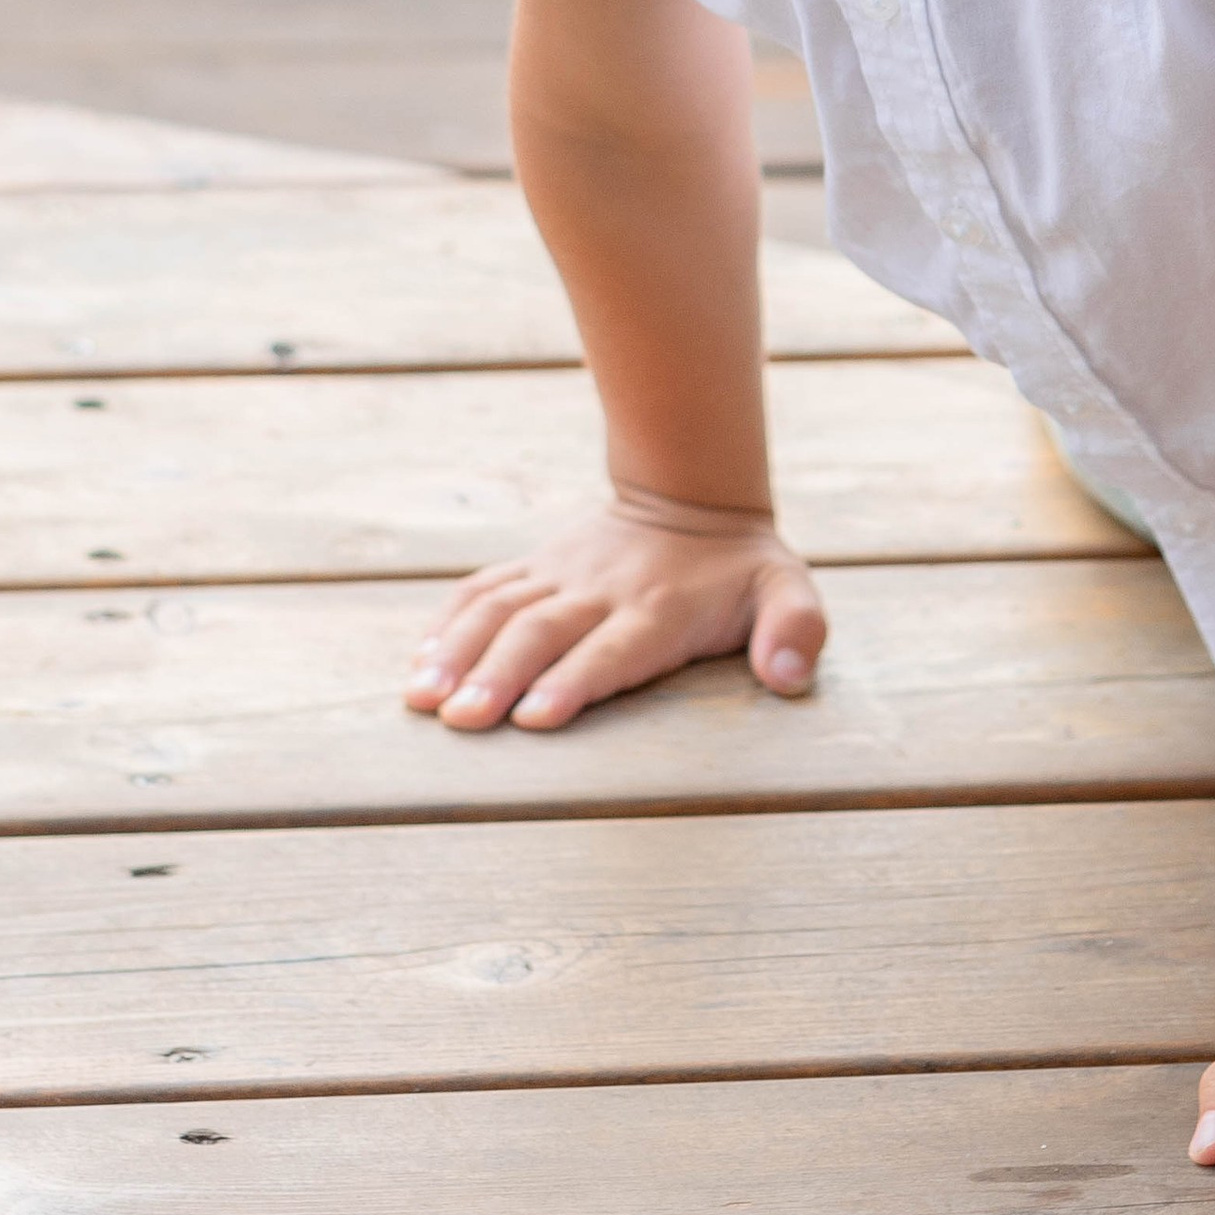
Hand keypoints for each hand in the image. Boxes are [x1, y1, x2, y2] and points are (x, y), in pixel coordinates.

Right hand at [403, 487, 826, 732]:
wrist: (691, 496)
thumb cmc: (743, 569)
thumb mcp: (788, 591)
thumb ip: (796, 631)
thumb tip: (789, 677)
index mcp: (660, 609)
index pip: (613, 650)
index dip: (574, 681)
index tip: (535, 716)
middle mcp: (601, 591)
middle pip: (542, 634)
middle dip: (498, 676)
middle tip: (459, 719)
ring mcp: (560, 576)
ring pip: (500, 610)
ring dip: (457, 652)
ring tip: (420, 698)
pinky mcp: (534, 568)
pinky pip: (483, 589)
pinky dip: (447, 624)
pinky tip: (418, 664)